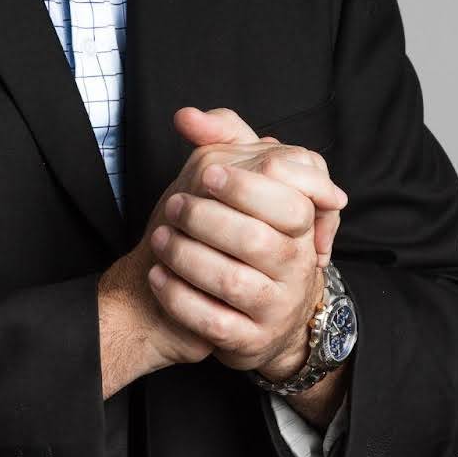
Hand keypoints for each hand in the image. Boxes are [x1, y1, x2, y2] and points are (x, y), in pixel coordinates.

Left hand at [146, 106, 346, 376]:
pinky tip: (158, 276)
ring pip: (232, 282)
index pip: (289, 201)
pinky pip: (213, 322)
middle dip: (206, 219)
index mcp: (300, 225)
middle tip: (172, 207)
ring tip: (158, 239)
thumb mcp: (243, 179)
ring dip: (186, 257)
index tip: (205, 175)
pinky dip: (179, 298)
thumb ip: (223, 137)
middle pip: (256, 240)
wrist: (251, 308)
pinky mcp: (250, 340)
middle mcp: (295, 266)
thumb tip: (186, 116)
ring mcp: (276, 307)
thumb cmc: (242, 230)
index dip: (245, 187)